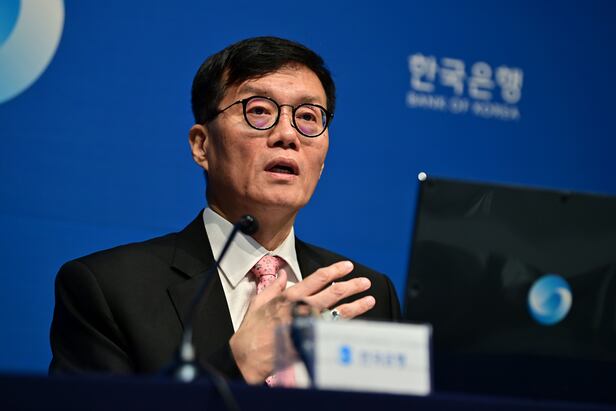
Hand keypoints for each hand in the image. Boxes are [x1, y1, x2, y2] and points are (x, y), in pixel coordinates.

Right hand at [229, 261, 375, 382]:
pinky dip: (347, 326)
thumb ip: (273, 287)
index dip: (334, 270)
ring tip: (369, 299)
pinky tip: (359, 323)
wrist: (248, 356)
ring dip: (356, 305)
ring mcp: (308, 325)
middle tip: (364, 281)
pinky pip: (333, 331)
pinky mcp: (311, 340)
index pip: (317, 278)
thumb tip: (282, 273)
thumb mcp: (258, 302)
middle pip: (333, 293)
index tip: (347, 266)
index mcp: (288, 296)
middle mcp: (301, 308)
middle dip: (351, 285)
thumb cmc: (251, 330)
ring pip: (338, 312)